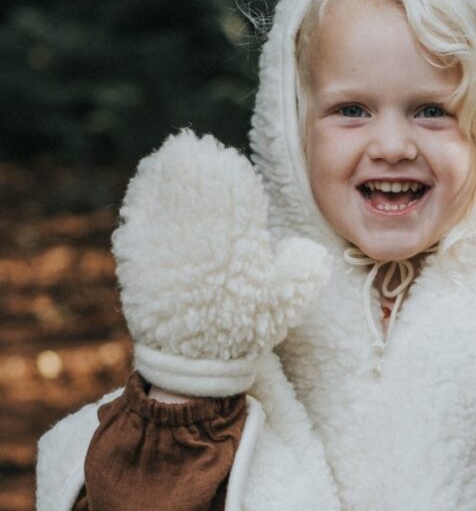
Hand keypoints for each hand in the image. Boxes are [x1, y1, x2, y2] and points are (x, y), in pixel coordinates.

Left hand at [113, 129, 330, 396]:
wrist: (191, 364)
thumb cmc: (242, 330)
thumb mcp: (284, 303)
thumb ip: (301, 270)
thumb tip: (306, 248)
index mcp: (236, 241)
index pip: (233, 192)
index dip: (230, 173)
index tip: (227, 161)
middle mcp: (198, 235)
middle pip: (194, 184)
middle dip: (194, 164)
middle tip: (192, 146)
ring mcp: (163, 242)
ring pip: (163, 193)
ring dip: (167, 173)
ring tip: (170, 159)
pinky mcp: (135, 255)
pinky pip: (138, 214)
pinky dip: (144, 196)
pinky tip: (147, 187)